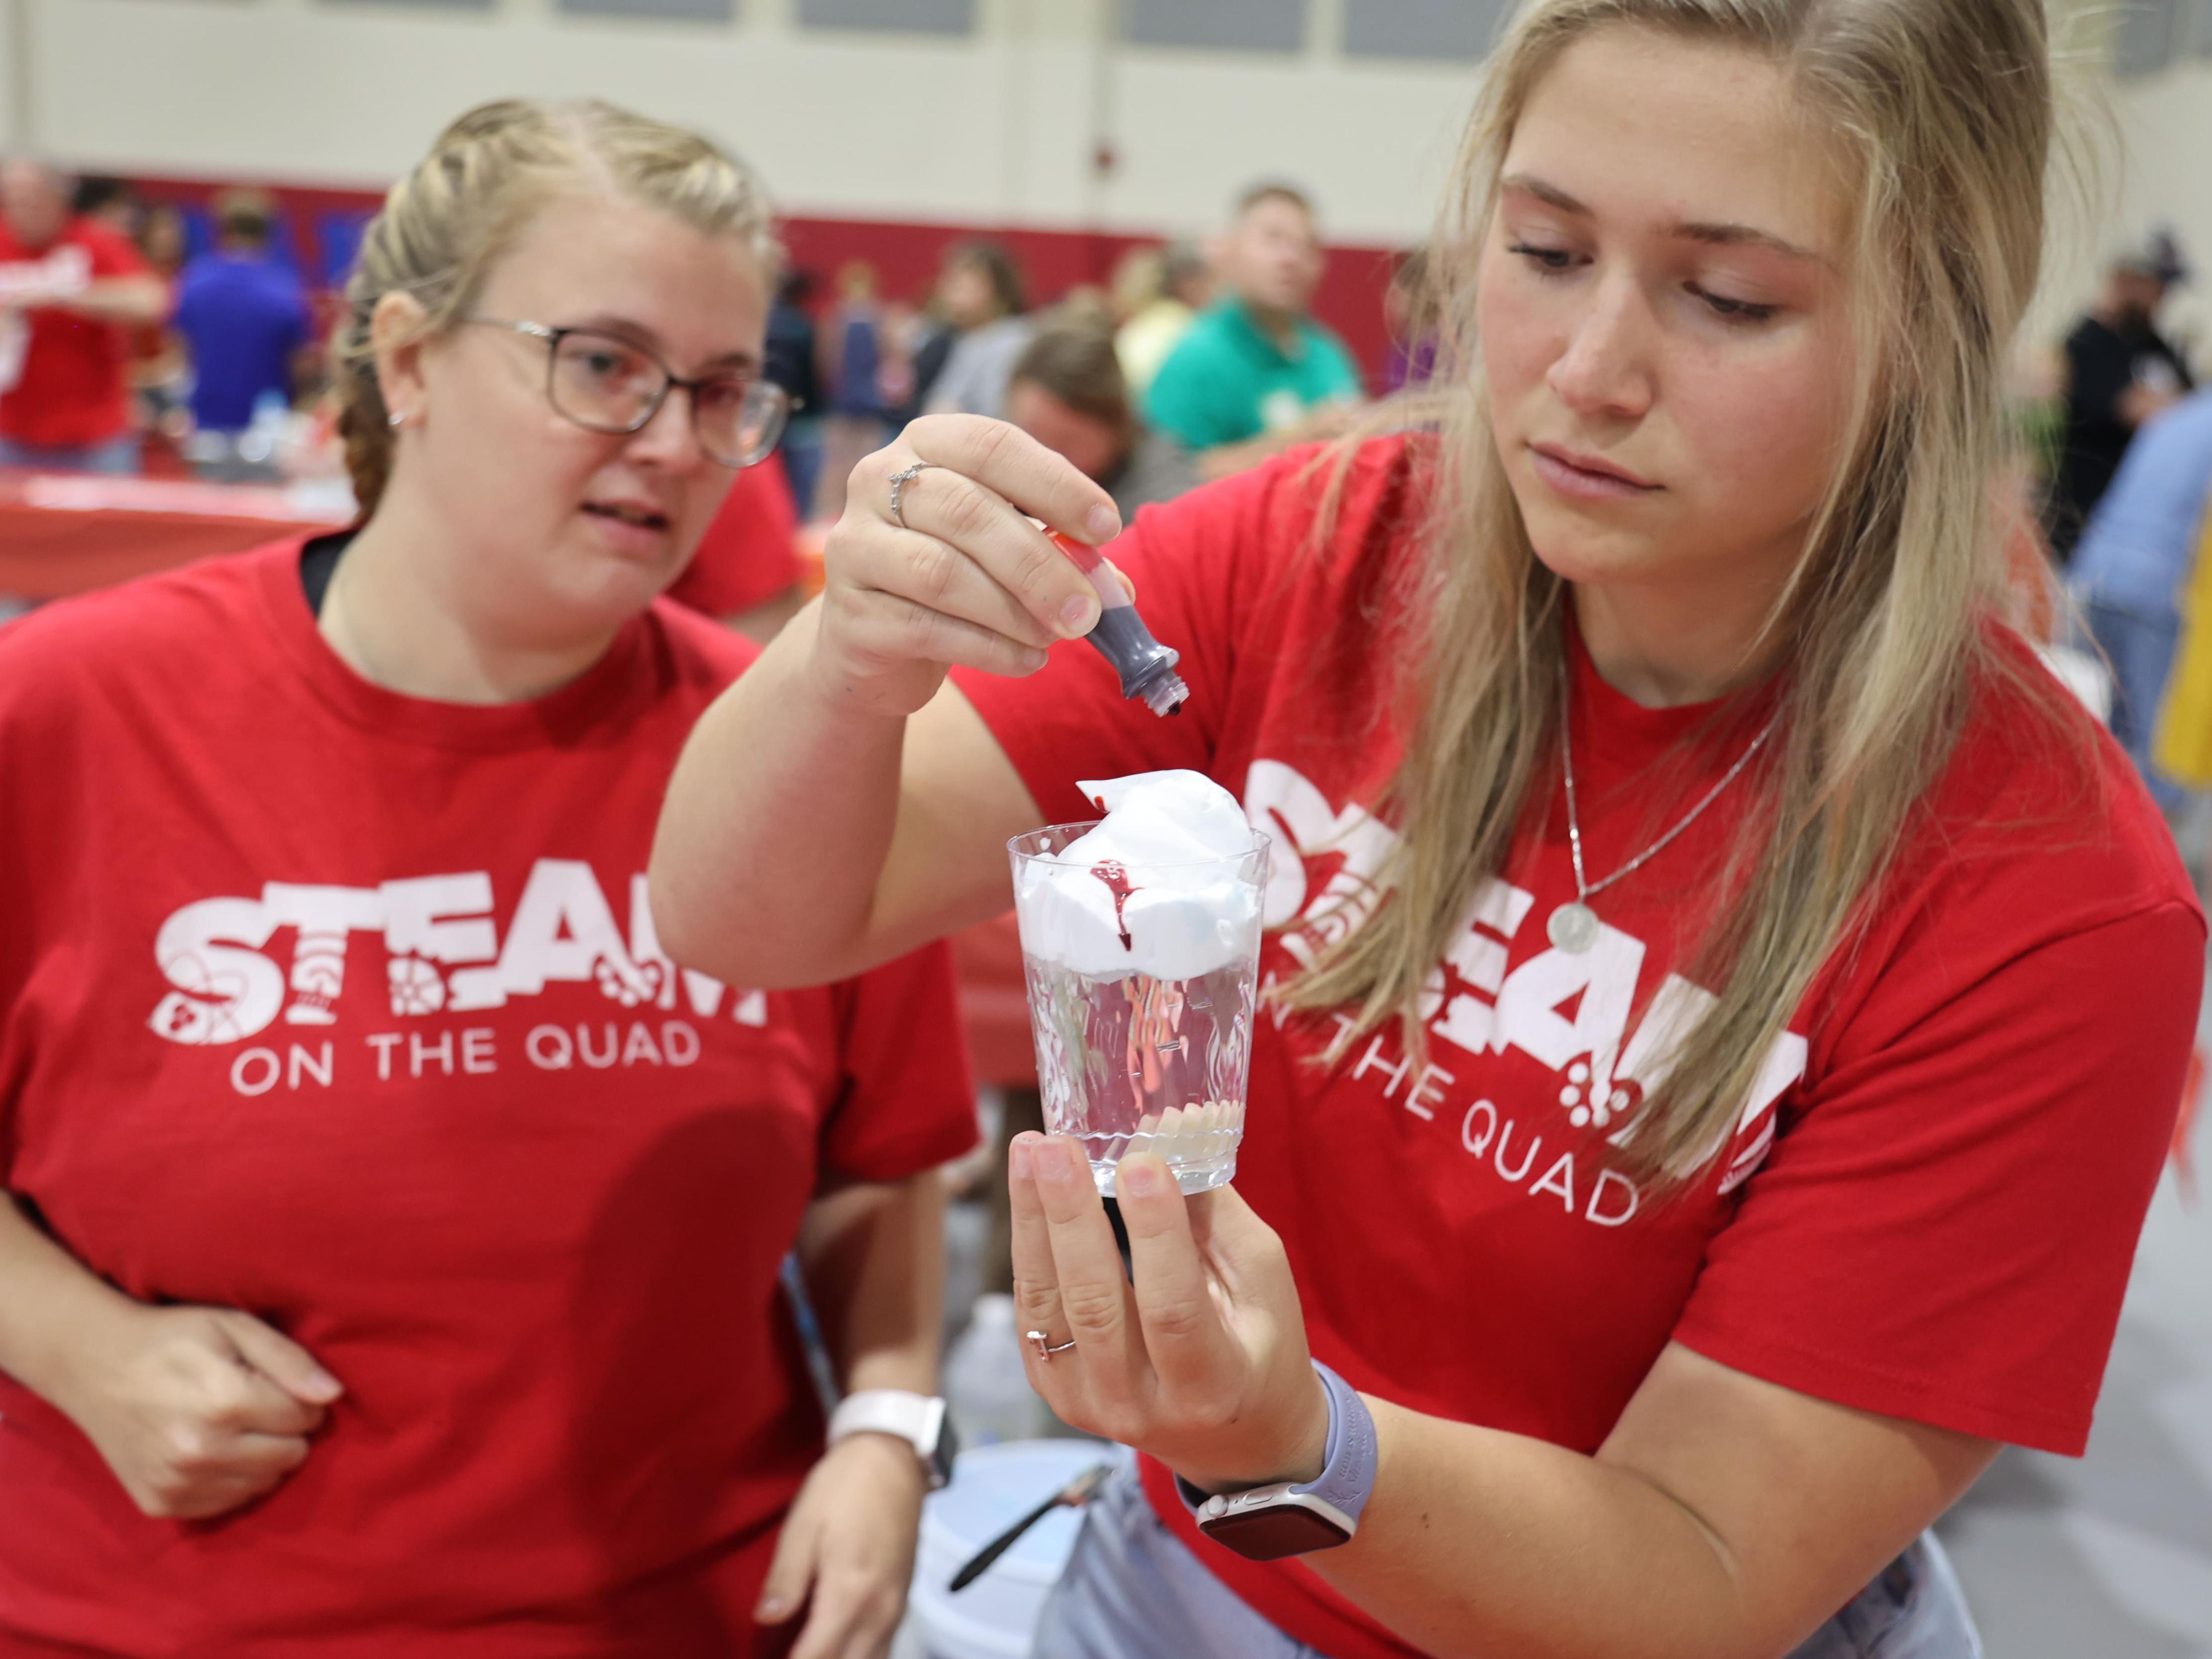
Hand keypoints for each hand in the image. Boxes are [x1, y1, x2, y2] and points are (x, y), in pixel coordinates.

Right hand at [49, 1302, 341, 1520]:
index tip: (279, 1386)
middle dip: (286, 1431)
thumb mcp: (235, 1327)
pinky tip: (213, 1450)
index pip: (305, 1418)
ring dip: (263, 1458)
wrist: (95, 1366)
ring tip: (235, 1427)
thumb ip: (289, 1361)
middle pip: (290, 1456)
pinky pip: (228, 1503)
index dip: (302, 1399)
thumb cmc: (173, 1339)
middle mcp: (201, 1451)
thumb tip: (333, 1395)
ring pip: (264, 1484)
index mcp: (224, 1403)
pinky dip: (232, 1480)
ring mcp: (177, 1483)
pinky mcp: (161, 1503)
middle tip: (258, 1406)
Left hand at [755, 1431, 928, 1658]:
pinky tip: (837, 1645)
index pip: (816, 1657)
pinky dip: (859, 1656)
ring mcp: (896, 1607)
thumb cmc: (843, 1486)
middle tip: (783, 1652)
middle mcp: (878, 1610)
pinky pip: (882, 1647)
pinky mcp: (903, 1598)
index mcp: (849, 1593)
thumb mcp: (803, 1523)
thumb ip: (786, 1577)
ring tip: (807, 1649)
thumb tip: (766, 1620)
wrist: (892, 1457)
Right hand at [812, 414, 1123, 717]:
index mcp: (926, 443)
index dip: (1056, 485)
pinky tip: (1027, 661)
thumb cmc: (955, 577)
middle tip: (1088, 611)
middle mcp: (877, 481)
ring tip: (1057, 636)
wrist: (874, 642)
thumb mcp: (1006, 548)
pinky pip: (925, 629)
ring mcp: (853, 546)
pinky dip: (989, 649)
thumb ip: (1059, 554)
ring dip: (1014, 611)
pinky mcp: (849, 613)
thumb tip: (1116, 589)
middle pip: (967, 512)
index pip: (992, 446)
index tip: (1107, 528)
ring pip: (943, 573)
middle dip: (1040, 564)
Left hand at [1008, 1133, 1328, 1495]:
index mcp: (1208, 1385)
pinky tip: (1026, 1189)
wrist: (1234, 1438)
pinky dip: (1027, 1245)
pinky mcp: (1054, 1388)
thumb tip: (1169, 1135)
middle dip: (1070, 1216)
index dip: (1155, 1234)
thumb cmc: (1258, 1346)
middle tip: (1055, 1147)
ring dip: (1033, 1220)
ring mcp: (1086, 1403)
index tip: (1140, 1162)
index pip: (1173, 1308)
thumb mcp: (1262, 1284)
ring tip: (1028, 1150)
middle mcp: (1139, 1405)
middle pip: (1095, 1305)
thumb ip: (1214, 1216)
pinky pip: (1033, 1310)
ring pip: (1049, 1305)